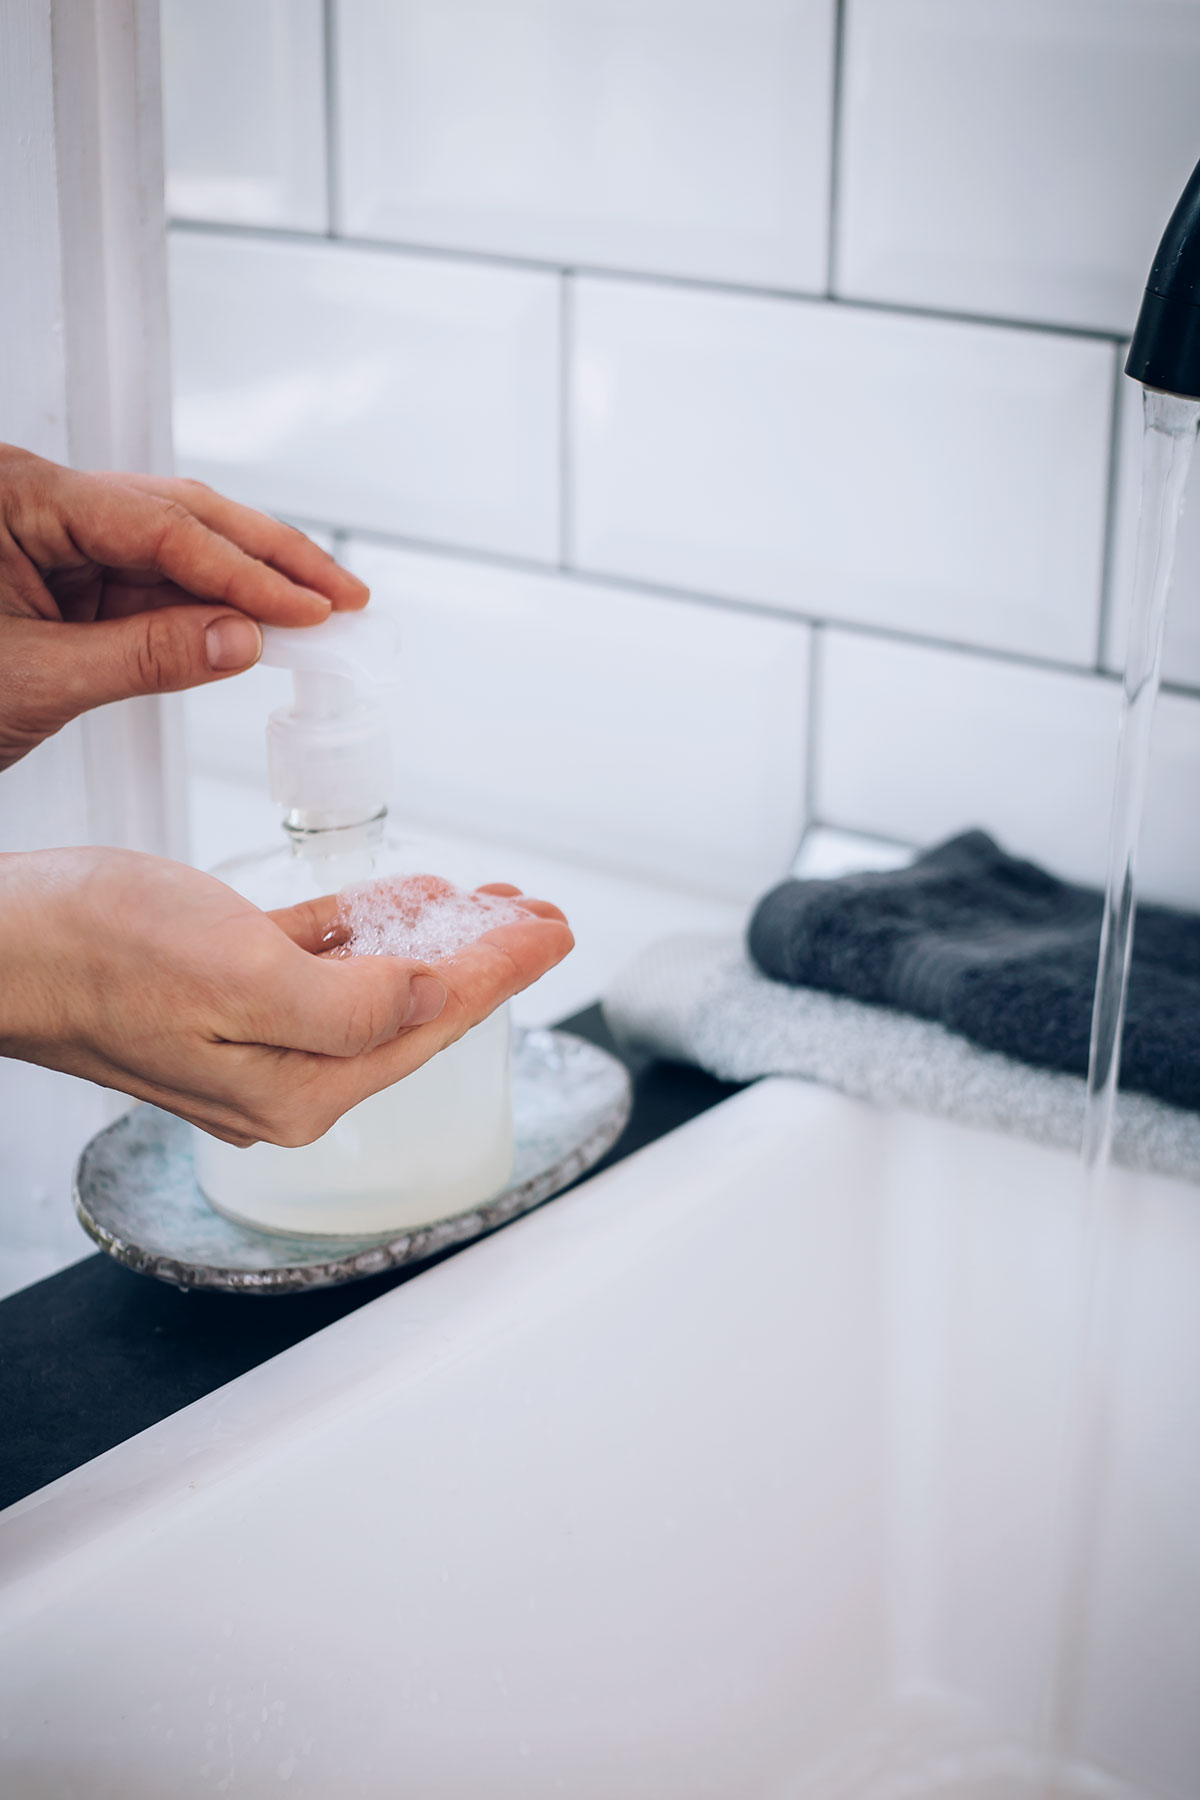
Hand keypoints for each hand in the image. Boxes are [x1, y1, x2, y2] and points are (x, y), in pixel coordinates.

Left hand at [0, 443, 367, 770]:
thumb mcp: (33, 682)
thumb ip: (144, 656)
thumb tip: (241, 640)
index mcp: (18, 499)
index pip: (160, 526)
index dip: (245, 572)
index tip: (309, 610)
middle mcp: (41, 502)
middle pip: (180, 513)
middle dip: (268, 558)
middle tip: (343, 596)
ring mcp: (57, 537)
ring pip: (176, 545)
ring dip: (249, 583)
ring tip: (321, 612)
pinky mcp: (68, 576)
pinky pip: (153, 582)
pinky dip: (210, 608)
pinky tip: (261, 626)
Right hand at [0, 849, 572, 1145]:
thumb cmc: (97, 955)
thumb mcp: (239, 978)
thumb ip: (351, 1004)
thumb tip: (432, 1000)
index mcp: (298, 1087)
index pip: (431, 1024)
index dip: (502, 971)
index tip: (555, 930)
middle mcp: (284, 1076)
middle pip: (416, 1012)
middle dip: (486, 960)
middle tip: (542, 914)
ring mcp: (254, 1035)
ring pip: (376, 983)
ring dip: (437, 939)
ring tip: (494, 902)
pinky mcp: (224, 989)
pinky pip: (322, 959)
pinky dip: (369, 929)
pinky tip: (405, 901)